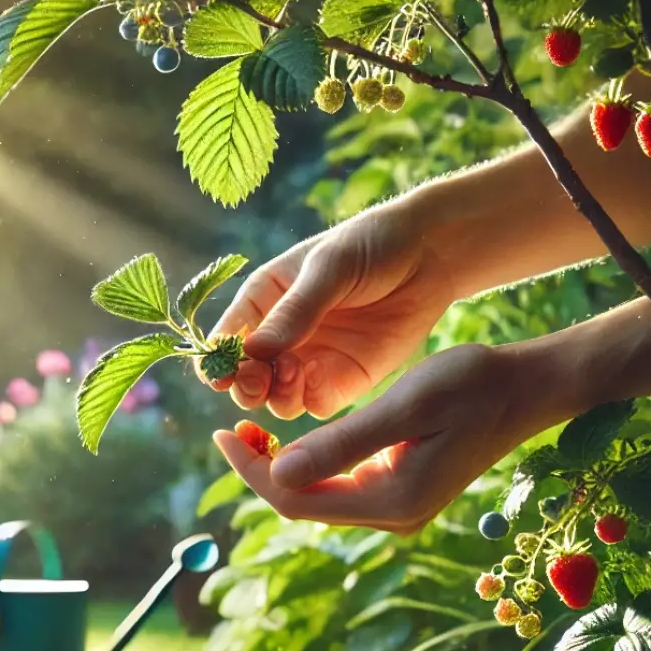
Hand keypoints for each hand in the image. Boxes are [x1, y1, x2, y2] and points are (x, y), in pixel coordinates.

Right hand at [198, 196, 458, 419]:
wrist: (432, 255)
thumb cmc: (372, 245)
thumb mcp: (329, 268)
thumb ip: (295, 311)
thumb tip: (253, 352)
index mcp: (262, 301)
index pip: (225, 340)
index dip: (218, 360)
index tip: (222, 370)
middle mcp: (279, 337)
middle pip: (244, 379)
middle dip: (245, 384)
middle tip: (258, 379)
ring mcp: (309, 361)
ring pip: (275, 399)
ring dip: (276, 395)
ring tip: (294, 371)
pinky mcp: (341, 380)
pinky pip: (313, 405)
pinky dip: (309, 401)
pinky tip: (318, 380)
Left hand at [213, 343, 553, 532]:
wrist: (527, 386)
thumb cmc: (472, 384)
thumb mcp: (404, 406)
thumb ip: (342, 443)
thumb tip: (278, 473)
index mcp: (391, 500)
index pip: (297, 499)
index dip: (252, 470)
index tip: (221, 433)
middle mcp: (392, 515)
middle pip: (303, 504)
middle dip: (261, 469)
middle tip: (232, 427)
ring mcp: (398, 506)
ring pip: (319, 495)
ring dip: (282, 466)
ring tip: (252, 429)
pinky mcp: (400, 489)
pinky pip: (339, 485)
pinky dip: (310, 463)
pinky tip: (291, 436)